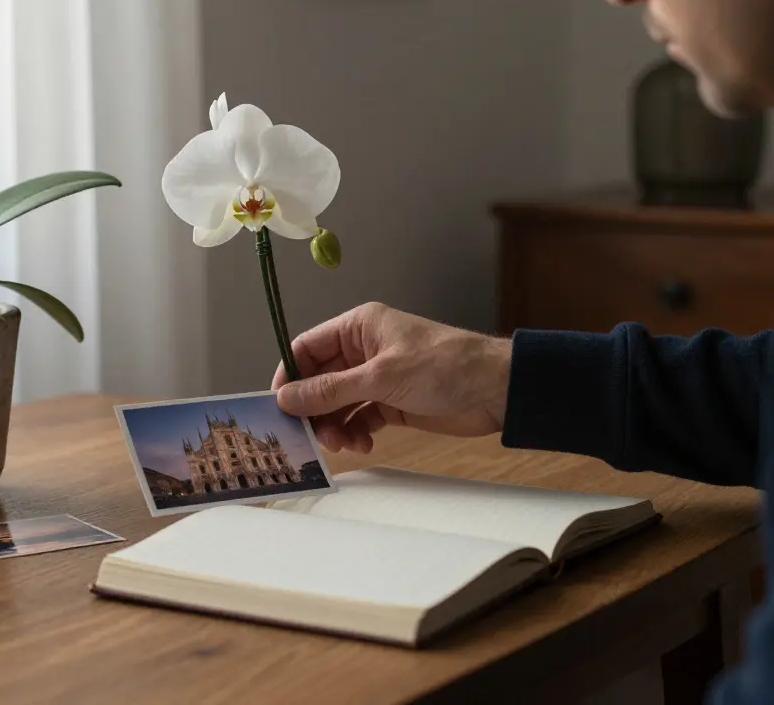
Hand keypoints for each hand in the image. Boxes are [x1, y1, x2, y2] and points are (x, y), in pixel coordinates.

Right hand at [271, 302, 511, 452]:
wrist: (495, 390)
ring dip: (334, 426)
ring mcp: (376, 378)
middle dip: (313, 408)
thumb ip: (330, 390)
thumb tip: (285, 399)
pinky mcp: (390, 403)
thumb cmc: (442, 366)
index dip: (289, 375)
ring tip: (343, 444)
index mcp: (358, 328)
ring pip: (337, 404)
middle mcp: (363, 350)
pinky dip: (355, 433)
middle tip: (311, 436)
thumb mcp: (381, 377)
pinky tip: (361, 445)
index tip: (279, 405)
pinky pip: (358, 419)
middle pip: (319, 380)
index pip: (307, 348)